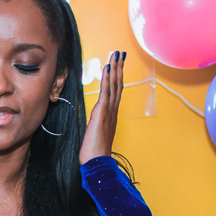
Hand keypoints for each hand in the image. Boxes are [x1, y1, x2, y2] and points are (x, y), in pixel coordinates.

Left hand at [79, 50, 123, 164]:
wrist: (97, 162)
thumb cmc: (95, 152)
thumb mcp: (95, 134)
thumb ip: (97, 124)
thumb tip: (95, 121)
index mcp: (112, 114)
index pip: (116, 91)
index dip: (117, 77)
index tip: (117, 65)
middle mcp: (113, 111)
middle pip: (118, 85)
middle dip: (119, 68)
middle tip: (120, 54)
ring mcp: (109, 111)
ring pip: (114, 85)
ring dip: (114, 69)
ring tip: (115, 55)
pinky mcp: (102, 113)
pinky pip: (105, 92)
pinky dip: (107, 79)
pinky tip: (107, 68)